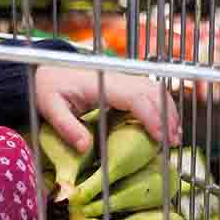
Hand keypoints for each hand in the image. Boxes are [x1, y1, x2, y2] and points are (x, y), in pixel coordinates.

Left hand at [34, 66, 181, 153]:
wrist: (46, 71)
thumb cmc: (48, 89)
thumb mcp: (50, 108)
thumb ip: (67, 127)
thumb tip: (85, 147)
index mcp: (102, 82)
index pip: (136, 97)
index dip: (152, 117)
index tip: (161, 138)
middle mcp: (117, 77)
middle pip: (153, 91)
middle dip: (167, 116)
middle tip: (173, 142)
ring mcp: (122, 78)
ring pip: (154, 89)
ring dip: (167, 110)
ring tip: (172, 137)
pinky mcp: (122, 84)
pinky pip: (148, 91)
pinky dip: (160, 106)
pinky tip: (161, 125)